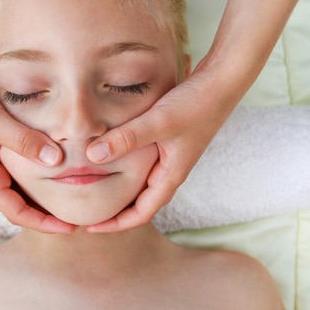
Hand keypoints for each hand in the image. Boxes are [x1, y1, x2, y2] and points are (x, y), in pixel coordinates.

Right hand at [0, 65, 75, 233]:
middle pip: (21, 205)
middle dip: (47, 215)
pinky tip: (57, 167)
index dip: (44, 224)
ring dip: (44, 196)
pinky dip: (39, 174)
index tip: (70, 228)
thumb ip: (24, 142)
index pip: (17, 213)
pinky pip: (22, 170)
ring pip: (22, 188)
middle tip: (78, 217)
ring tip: (72, 196)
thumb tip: (56, 160)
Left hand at [85, 0, 302, 232]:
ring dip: (120, 191)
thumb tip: (92, 156)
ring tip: (93, 190)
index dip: (115, 224)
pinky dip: (125, 169)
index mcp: (170, 176)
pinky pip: (144, 166)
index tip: (91, 228)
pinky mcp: (169, 142)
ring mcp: (171, 158)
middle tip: (86, 213)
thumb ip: (127, 138)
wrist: (223, 82)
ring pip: (141, 183)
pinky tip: (110, 158)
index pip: (141, 214)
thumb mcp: (159, 122)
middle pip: (140, 203)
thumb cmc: (195, 104)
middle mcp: (171, 172)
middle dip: (115, 212)